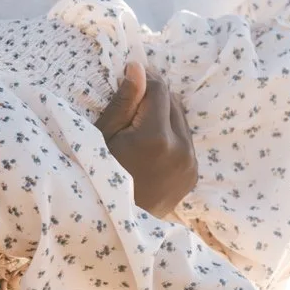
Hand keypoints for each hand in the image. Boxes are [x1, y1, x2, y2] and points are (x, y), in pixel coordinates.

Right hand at [98, 62, 198, 217]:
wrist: (110, 222)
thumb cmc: (97, 174)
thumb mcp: (103, 136)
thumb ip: (125, 101)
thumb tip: (139, 67)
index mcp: (155, 138)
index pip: (160, 90)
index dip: (145, 79)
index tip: (132, 77)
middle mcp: (181, 150)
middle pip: (174, 104)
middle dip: (155, 97)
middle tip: (133, 100)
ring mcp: (190, 165)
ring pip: (182, 122)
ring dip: (164, 115)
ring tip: (140, 124)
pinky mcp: (192, 176)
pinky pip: (185, 143)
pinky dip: (171, 136)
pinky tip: (150, 145)